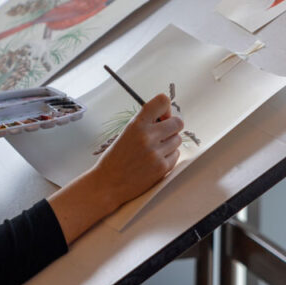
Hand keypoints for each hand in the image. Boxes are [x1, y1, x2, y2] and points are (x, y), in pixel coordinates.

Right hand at [92, 93, 183, 208]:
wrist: (108, 183)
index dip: (166, 108)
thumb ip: (145, 123)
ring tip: (154, 150)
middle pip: (178, 122)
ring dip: (170, 144)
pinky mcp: (162, 167)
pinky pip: (176, 155)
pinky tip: (155, 161)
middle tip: (163, 134)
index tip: (162, 116)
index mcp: (136, 124)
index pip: (162, 101)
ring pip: (177, 140)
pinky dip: (169, 157)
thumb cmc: (115, 158)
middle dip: (172, 127)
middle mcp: (148, 136)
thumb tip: (167, 116)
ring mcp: (156, 153)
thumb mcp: (126, 133)